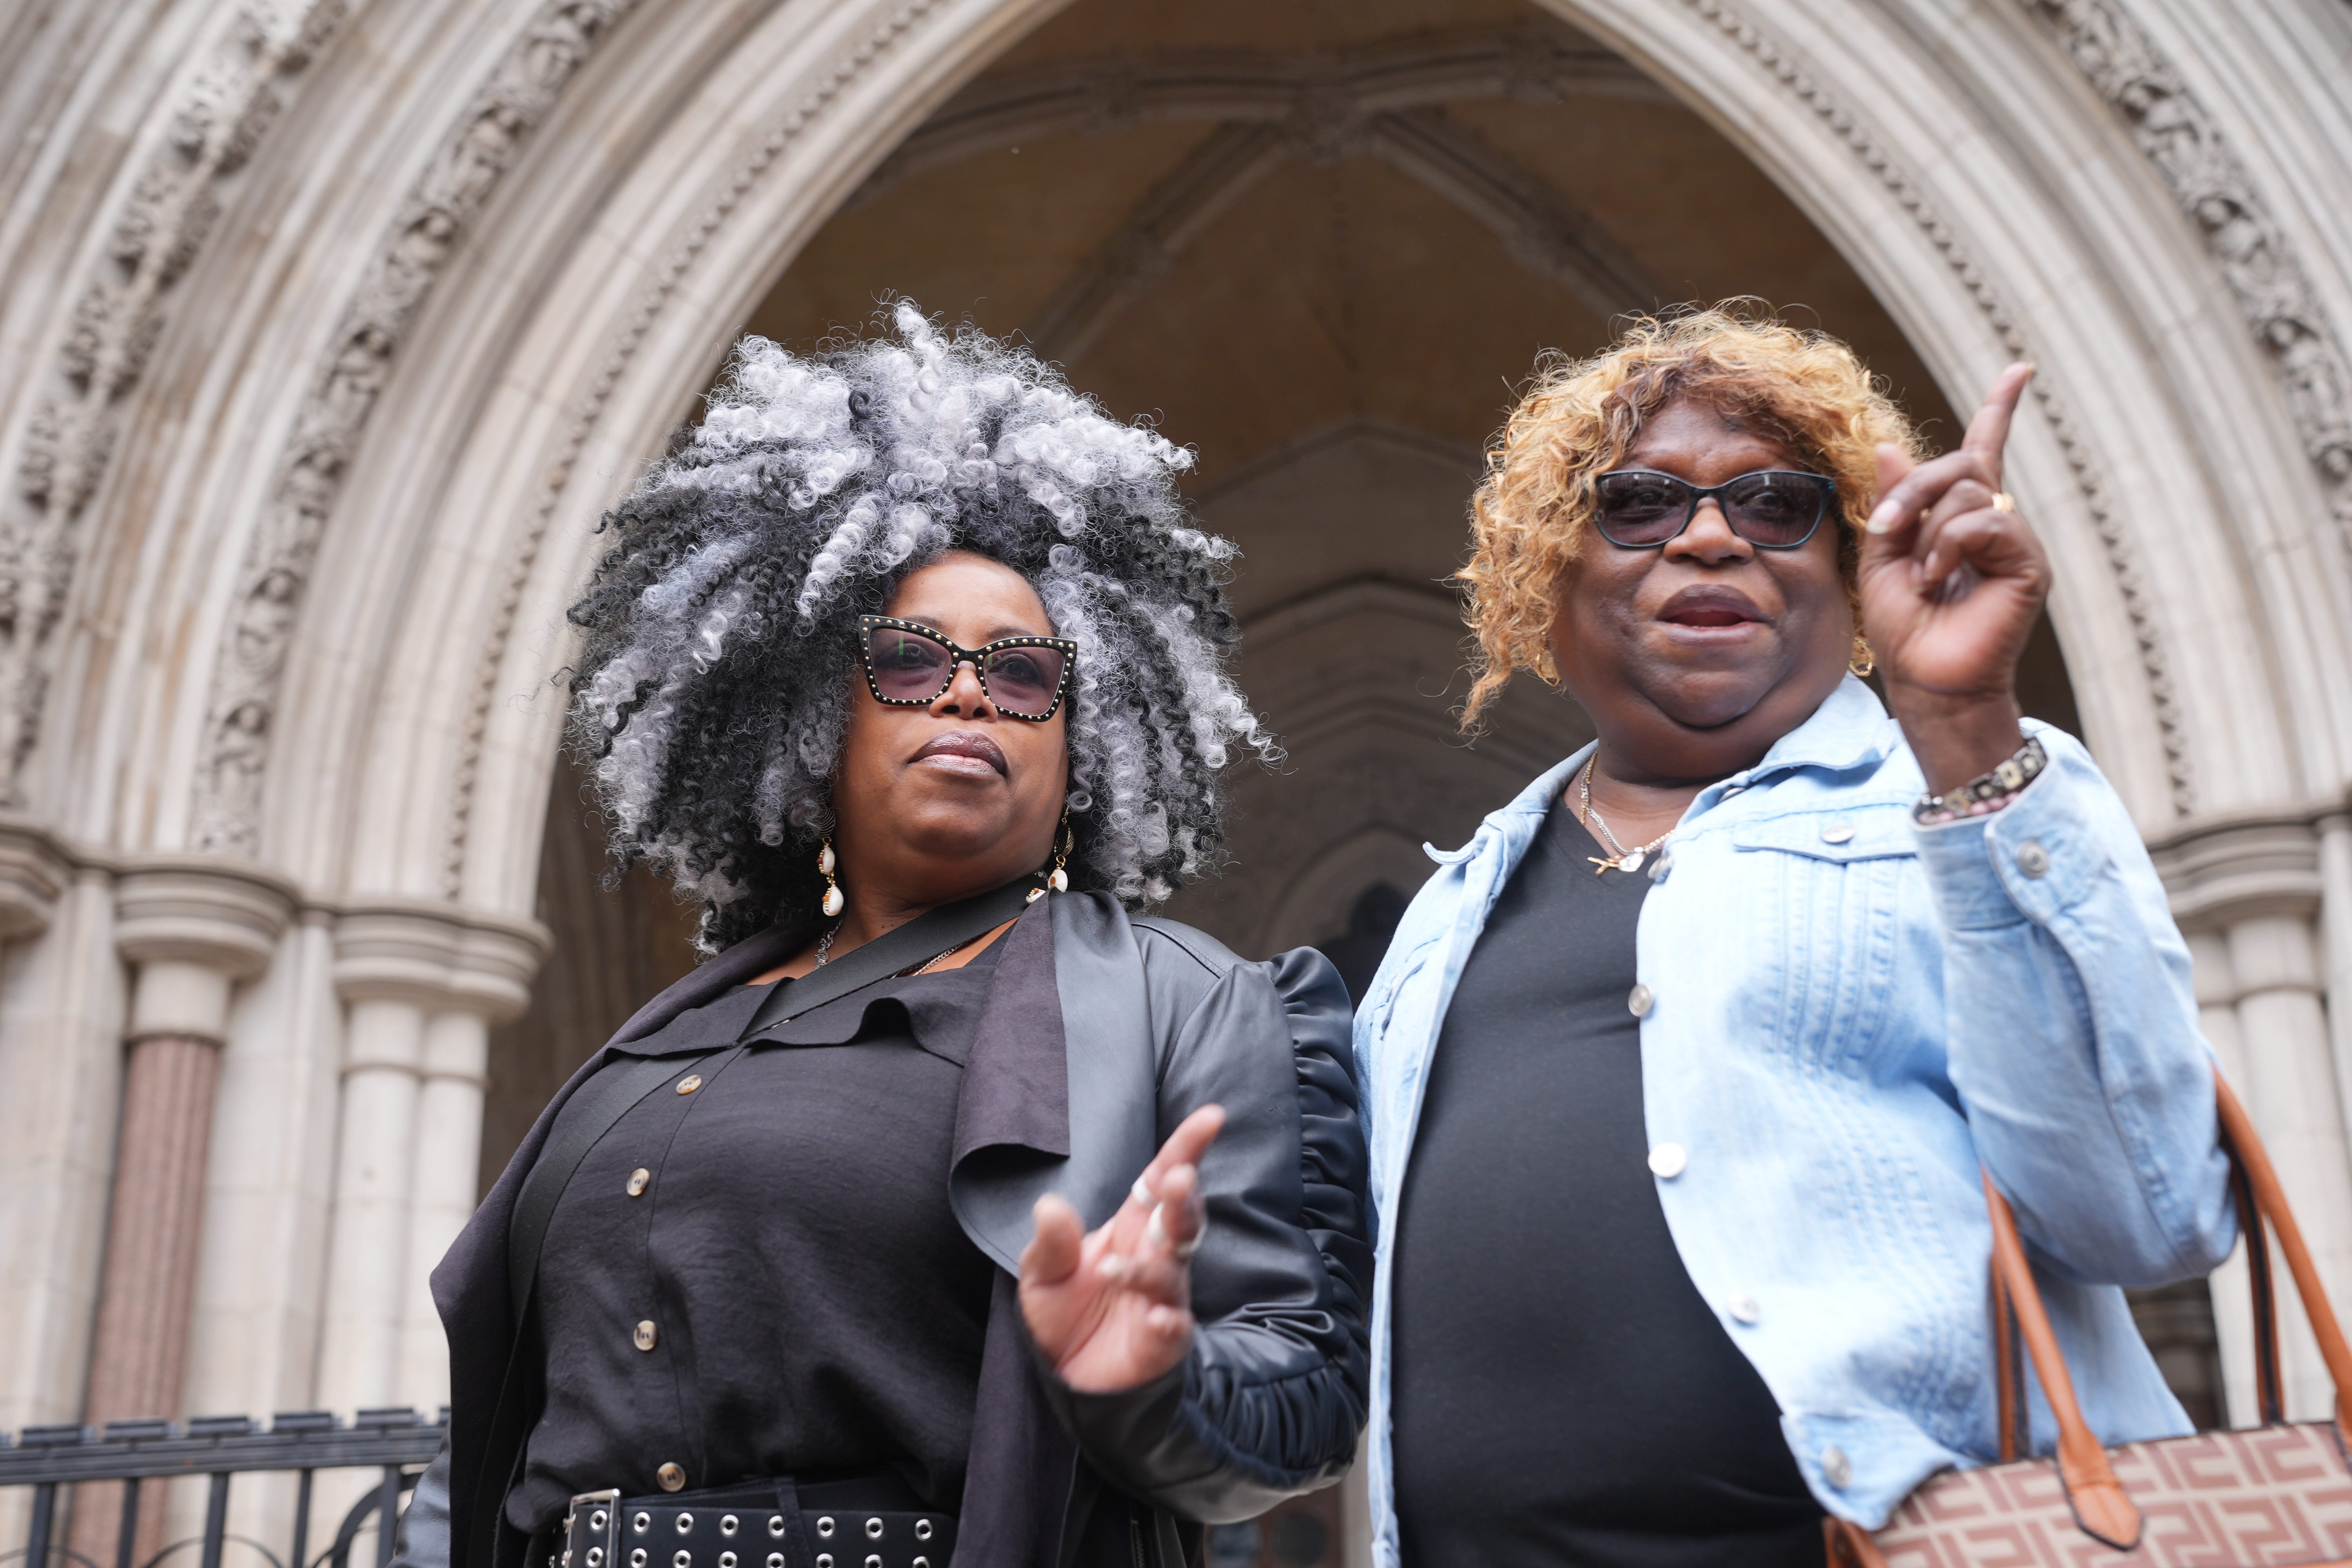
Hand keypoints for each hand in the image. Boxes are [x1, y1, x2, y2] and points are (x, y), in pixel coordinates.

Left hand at [1019, 1104, 1223, 1391]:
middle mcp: (1155, 1257)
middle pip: (1180, 1218)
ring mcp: (1164, 1298)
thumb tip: (1049, 1205)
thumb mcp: (1043, 1275)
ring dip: (1148, 1268)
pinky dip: (1168, 1323)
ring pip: (1173, 1272)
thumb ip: (1050, 1242)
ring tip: (1113, 1269)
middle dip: (1183, 1197)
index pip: (1160, 1179)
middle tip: (1178, 1178)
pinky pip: (1175, 1329)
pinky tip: (1156, 1320)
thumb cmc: (1065, 1318)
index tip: (1212, 1117)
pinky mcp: (1164, 1342)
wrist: (1070, 1380)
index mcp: (1131, 1229)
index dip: (1186, 1148)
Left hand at [1859, 363, 2050, 793]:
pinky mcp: (2028, 565)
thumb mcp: (1881, 557)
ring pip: (1969, 495)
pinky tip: (1938, 581)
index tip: (2020, 370)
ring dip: (1926, 530)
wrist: (1926, 680)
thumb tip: (1890, 447)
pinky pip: (1985, 524)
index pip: (1987, 451)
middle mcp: (1996, 523)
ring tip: (1920, 576)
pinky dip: (1948, 549)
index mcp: (1962, 519)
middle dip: (1913, 491)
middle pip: (1962, 466)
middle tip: (1885, 530)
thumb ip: (1891, 504)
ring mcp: (2015, 543)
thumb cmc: (1905, 628)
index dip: (2001, 410)